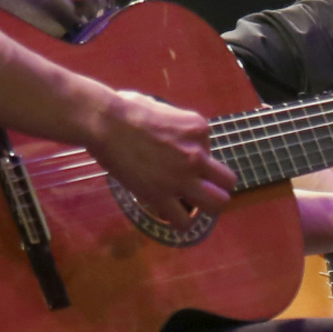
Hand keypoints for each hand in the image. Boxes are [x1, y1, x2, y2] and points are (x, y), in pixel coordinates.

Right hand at [87, 88, 235, 227]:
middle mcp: (197, 154)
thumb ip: (174, 125)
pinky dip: (181, 222)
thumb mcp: (163, 109)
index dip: (196, 156)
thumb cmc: (125, 109)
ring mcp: (182, 177)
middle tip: (201, 187)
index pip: (210, 151)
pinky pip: (184, 221)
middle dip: (217, 186)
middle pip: (228, 181)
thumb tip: (169, 132)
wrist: (105, 122)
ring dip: (208, 206)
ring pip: (218, 203)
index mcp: (199, 129)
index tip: (177, 158)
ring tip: (195, 206)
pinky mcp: (163, 195)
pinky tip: (174, 217)